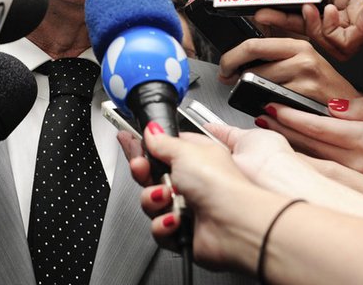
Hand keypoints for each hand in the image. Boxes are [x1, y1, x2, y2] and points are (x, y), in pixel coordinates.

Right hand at [136, 126, 284, 271]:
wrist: (233, 223)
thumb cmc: (221, 184)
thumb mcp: (186, 151)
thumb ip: (163, 141)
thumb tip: (151, 130)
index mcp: (196, 158)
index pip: (162, 150)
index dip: (144, 147)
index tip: (129, 141)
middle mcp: (192, 182)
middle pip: (152, 176)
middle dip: (144, 173)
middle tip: (143, 169)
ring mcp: (187, 208)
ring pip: (151, 203)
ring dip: (154, 199)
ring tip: (167, 197)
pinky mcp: (183, 232)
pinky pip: (158, 227)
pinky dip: (164, 224)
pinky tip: (175, 219)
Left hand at [218, 37, 361, 101]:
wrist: (351, 109)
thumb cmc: (324, 89)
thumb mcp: (303, 63)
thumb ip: (276, 58)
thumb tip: (240, 61)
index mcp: (298, 45)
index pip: (253, 44)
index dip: (231, 57)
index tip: (225, 65)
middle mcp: (303, 57)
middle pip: (252, 65)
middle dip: (232, 74)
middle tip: (227, 79)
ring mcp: (305, 78)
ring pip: (259, 84)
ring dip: (248, 91)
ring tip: (251, 93)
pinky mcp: (305, 97)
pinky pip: (272, 102)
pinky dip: (264, 105)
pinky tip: (268, 106)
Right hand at [255, 0, 362, 59]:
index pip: (325, 3)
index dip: (301, 1)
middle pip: (318, 24)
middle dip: (288, 20)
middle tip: (265, 10)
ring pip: (325, 38)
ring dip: (305, 26)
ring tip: (302, 8)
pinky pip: (340, 43)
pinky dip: (323, 31)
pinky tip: (321, 10)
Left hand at [256, 97, 362, 231]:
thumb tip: (335, 104)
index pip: (316, 125)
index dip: (289, 114)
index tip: (271, 105)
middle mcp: (357, 165)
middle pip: (306, 144)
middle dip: (279, 129)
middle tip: (259, 115)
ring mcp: (355, 185)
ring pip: (311, 161)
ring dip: (287, 147)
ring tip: (268, 133)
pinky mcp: (358, 197)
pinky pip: (324, 177)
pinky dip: (306, 164)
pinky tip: (295, 157)